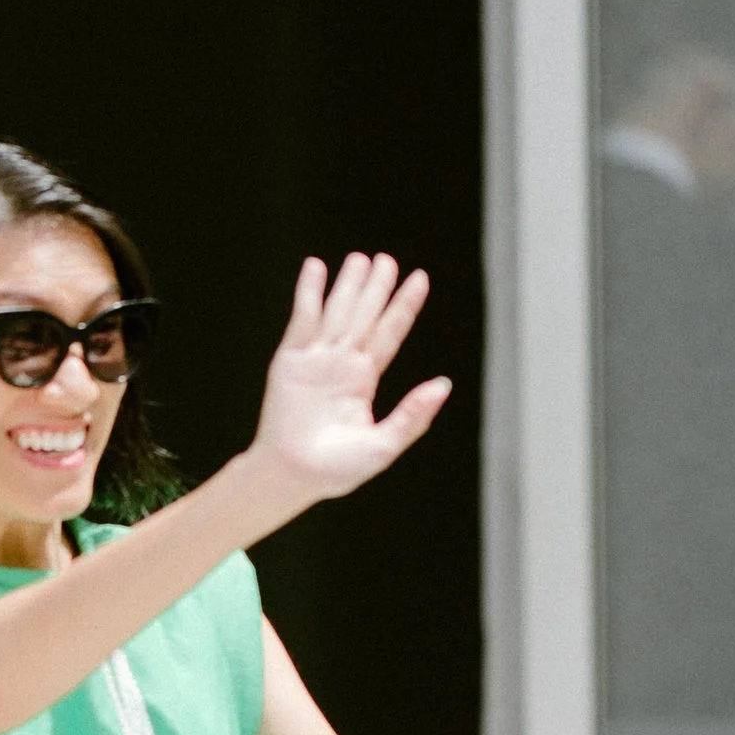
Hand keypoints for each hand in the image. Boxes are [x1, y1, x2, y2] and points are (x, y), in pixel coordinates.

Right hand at [246, 251, 450, 513]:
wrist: (292, 477)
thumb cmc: (336, 469)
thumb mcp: (384, 445)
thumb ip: (413, 415)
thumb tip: (444, 384)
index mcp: (364, 380)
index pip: (390, 333)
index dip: (404, 306)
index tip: (420, 278)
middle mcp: (341, 364)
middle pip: (364, 316)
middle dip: (375, 288)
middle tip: (386, 259)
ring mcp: (315, 359)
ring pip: (336, 312)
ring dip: (346, 284)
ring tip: (359, 258)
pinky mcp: (290, 360)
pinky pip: (302, 319)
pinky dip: (309, 293)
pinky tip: (315, 267)